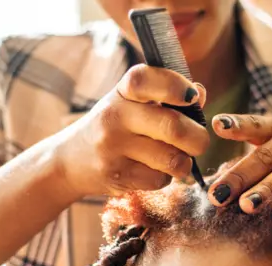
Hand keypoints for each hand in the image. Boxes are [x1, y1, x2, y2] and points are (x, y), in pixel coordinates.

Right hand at [53, 64, 208, 197]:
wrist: (71, 161)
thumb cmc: (115, 126)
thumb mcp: (134, 104)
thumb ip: (168, 97)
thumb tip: (200, 93)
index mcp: (122, 91)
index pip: (145, 80)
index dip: (175, 86)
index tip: (192, 97)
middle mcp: (114, 116)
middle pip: (172, 126)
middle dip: (198, 138)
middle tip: (199, 142)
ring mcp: (113, 148)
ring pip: (172, 159)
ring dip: (183, 162)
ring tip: (175, 158)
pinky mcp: (117, 176)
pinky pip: (160, 180)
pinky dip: (165, 177)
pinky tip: (153, 170)